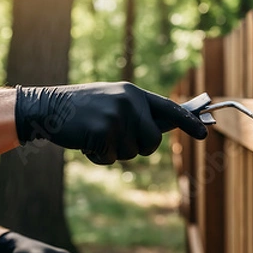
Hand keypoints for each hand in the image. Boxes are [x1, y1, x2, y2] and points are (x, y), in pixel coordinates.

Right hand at [15, 82, 207, 163]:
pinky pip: (111, 159)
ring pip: (132, 153)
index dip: (188, 122)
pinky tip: (86, 141)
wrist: (48, 107)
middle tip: (117, 138)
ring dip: (114, 151)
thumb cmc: (85, 108)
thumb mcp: (115, 101)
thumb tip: (168, 127)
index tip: (204, 133)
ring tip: (96, 133)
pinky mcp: (101, 132)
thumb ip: (139, 113)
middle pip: (152, 141)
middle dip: (139, 148)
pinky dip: (98, 156)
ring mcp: (116, 117)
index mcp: (134, 93)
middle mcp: (129, 103)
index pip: (169, 108)